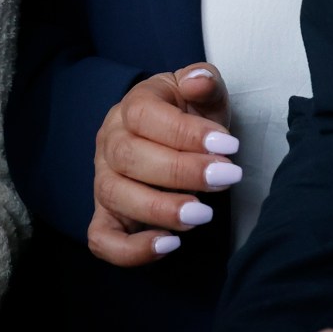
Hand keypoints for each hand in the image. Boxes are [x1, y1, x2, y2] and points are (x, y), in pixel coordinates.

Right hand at [89, 63, 237, 266]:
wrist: (173, 141)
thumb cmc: (190, 117)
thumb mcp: (204, 94)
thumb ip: (205, 82)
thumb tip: (198, 81)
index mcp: (131, 106)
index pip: (145, 115)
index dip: (185, 132)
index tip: (229, 146)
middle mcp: (109, 142)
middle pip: (129, 156)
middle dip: (181, 171)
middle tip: (226, 178)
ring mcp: (104, 180)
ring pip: (115, 195)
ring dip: (160, 209)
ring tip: (203, 214)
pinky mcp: (106, 216)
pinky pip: (103, 239)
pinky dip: (131, 249)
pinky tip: (170, 245)